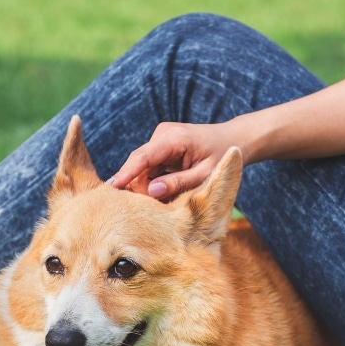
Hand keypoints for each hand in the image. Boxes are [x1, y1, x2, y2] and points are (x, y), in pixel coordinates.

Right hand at [108, 121, 243, 200]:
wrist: (234, 140)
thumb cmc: (223, 156)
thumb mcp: (204, 174)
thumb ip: (178, 183)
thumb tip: (151, 192)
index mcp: (174, 138)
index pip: (143, 157)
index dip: (126, 173)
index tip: (111, 187)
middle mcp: (163, 135)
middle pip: (140, 165)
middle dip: (139, 186)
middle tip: (143, 210)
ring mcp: (161, 140)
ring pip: (144, 168)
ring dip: (148, 186)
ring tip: (160, 203)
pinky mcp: (161, 147)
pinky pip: (151, 168)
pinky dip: (155, 182)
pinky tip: (164, 193)